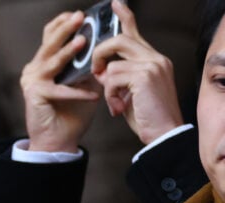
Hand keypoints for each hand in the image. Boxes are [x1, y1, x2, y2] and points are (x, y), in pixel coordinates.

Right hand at [21, 10, 101, 151]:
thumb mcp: (83, 82)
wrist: (58, 140)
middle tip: (79, 16)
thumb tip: (103, 45)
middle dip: (65, 28)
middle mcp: (34, 69)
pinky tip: (92, 95)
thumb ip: (87, 65)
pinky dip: (77, 92)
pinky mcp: (35, 95)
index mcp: (44, 63)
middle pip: (49, 43)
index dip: (63, 23)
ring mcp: (32, 81)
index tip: (80, 14)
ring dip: (67, 51)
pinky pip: (60, 90)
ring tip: (83, 42)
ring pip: (52, 61)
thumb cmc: (71, 112)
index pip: (50, 35)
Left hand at [91, 0, 182, 144]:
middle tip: (95, 71)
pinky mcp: (145, 76)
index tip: (114, 4)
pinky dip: (110, 94)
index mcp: (153, 59)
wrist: (162, 134)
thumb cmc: (147, 117)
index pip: (135, 32)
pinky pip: (113, 78)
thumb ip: (117, 78)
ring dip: (106, 84)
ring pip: (113, 63)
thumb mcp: (129, 93)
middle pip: (120, 39)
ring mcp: (152, 65)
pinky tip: (117, 107)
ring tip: (114, 101)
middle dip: (100, 54)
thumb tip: (101, 71)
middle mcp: (155, 58)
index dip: (124, 16)